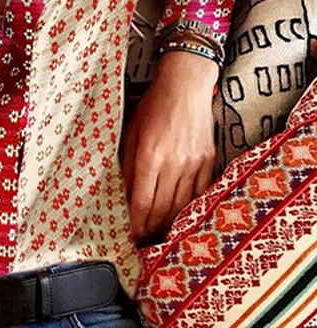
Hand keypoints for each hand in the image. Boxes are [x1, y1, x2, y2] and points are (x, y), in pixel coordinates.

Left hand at [119, 50, 218, 245]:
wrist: (185, 86)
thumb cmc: (152, 106)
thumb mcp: (130, 133)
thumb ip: (126, 163)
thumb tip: (120, 192)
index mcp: (149, 156)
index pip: (140, 202)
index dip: (134, 223)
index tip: (129, 235)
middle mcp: (173, 164)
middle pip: (161, 209)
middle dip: (150, 229)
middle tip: (142, 241)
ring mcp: (194, 163)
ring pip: (181, 205)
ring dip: (168, 223)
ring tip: (158, 235)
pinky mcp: (208, 160)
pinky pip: (199, 193)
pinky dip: (189, 208)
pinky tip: (181, 217)